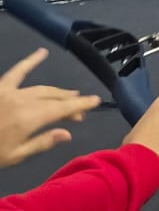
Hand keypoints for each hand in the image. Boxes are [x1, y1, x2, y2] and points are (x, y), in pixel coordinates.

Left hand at [0, 49, 100, 166]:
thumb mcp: (15, 156)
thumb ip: (42, 142)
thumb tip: (68, 133)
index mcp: (29, 119)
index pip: (62, 109)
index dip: (80, 104)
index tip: (96, 101)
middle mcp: (23, 101)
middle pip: (53, 98)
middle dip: (70, 102)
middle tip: (81, 110)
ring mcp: (10, 92)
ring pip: (40, 88)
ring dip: (57, 90)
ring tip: (70, 93)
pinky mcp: (0, 87)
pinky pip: (17, 71)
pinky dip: (30, 62)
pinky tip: (41, 53)